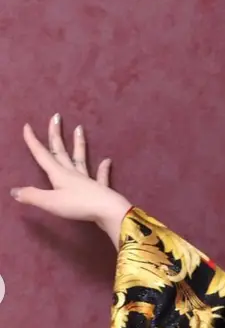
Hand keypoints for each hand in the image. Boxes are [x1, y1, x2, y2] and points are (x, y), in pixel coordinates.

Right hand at [11, 114, 130, 247]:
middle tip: (56, 117)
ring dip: (79, 144)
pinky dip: (103, 169)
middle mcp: (73, 173)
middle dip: (56, 134)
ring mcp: (88, 180)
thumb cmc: (78, 205)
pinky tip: (107, 161)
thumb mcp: (50, 202)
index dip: (33, 141)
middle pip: (62, 151)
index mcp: (59, 174)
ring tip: (79, 128)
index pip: (43, 155)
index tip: (28, 126)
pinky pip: (101, 177)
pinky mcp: (101, 189)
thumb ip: (32, 195)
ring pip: (81, 159)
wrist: (108, 211)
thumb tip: (13, 191)